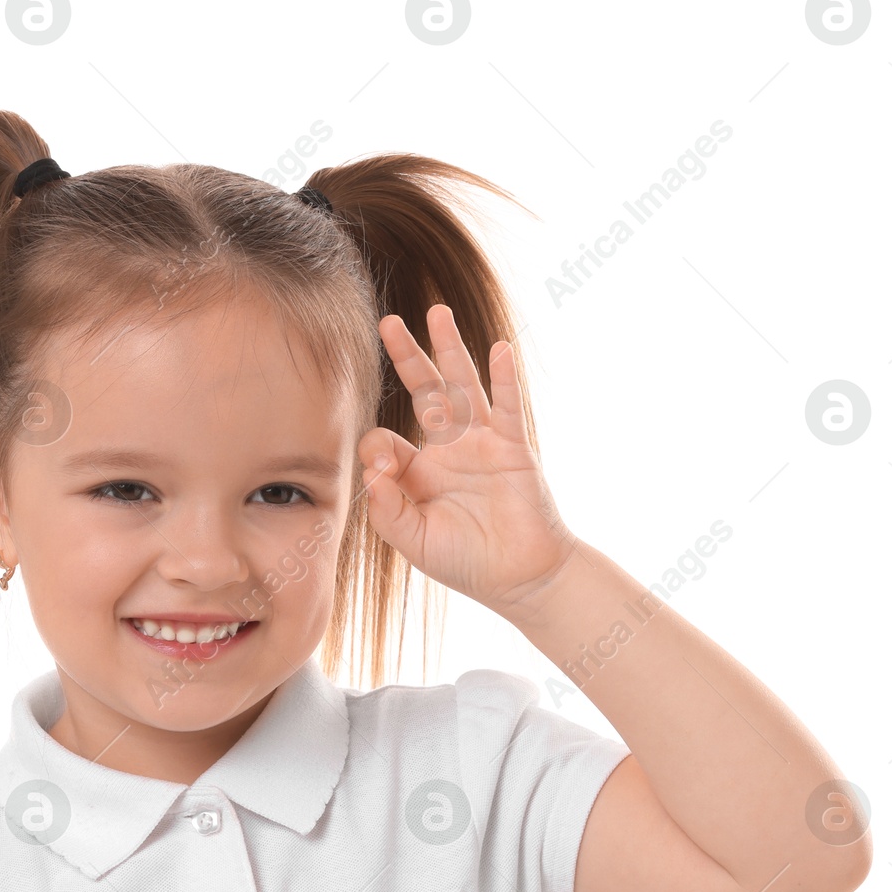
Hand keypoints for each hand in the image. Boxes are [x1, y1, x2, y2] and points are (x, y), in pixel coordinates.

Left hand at [358, 304, 578, 616]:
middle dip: (406, 357)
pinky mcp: (512, 449)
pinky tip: (498, 349)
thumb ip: (388, 511)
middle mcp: (448, 449)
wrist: (519, 579)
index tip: (383, 470)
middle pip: (424, 391)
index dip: (377, 449)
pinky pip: (508, 407)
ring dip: (450, 349)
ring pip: (463, 386)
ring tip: (438, 312)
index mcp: (418, 471)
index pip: (386, 439)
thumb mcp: (414, 542)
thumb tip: (372, 471)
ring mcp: (481, 444)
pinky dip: (505, 378)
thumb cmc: (466, 562)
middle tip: (387, 321)